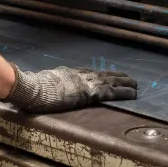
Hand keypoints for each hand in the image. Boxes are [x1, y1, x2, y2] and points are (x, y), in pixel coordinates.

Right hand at [2, 64, 137, 113]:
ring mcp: (85, 82)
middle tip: (129, 78)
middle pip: (102, 74)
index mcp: (68, 73)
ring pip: (110, 81)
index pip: (89, 73)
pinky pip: (110, 92)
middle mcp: (79, 75)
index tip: (108, 75)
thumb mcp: (43, 81)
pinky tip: (132, 93)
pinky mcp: (89, 92)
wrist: (32, 88)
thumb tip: (46, 84)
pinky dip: (123, 92)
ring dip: (124, 83)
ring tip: (135, 84)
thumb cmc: (32, 87)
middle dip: (116, 76)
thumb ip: (50, 82)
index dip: (101, 74)